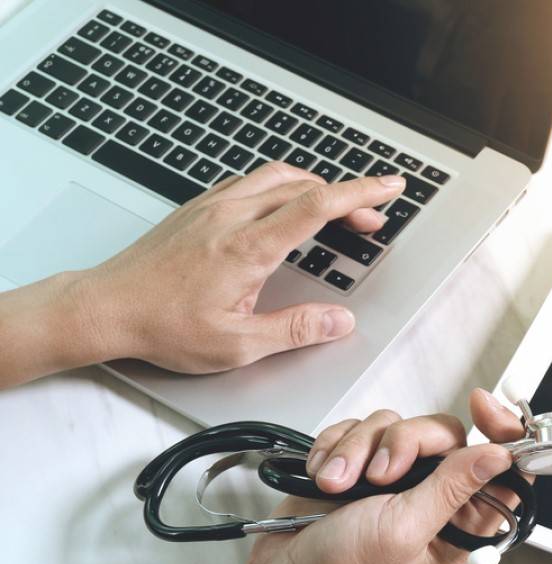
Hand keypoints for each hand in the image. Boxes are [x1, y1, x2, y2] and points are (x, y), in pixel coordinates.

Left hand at [77, 163, 404, 372]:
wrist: (107, 307)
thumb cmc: (163, 325)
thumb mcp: (236, 344)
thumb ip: (294, 329)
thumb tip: (338, 320)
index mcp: (248, 246)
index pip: (317, 205)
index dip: (360, 193)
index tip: (389, 188)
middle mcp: (232, 216)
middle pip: (304, 185)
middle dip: (346, 197)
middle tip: (369, 220)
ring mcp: (212, 207)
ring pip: (276, 176)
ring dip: (314, 186)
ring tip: (334, 209)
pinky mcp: (197, 209)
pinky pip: (250, 182)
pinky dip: (282, 187)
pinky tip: (283, 207)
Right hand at [235, 388, 525, 563]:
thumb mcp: (405, 532)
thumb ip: (452, 488)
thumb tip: (498, 455)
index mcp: (460, 521)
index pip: (502, 466)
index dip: (500, 431)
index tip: (481, 406)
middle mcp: (431, 495)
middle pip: (443, 433)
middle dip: (406, 443)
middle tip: (378, 476)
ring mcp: (394, 477)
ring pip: (394, 425)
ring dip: (358, 450)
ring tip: (337, 487)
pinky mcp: (357, 463)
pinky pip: (357, 428)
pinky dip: (337, 447)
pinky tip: (324, 477)